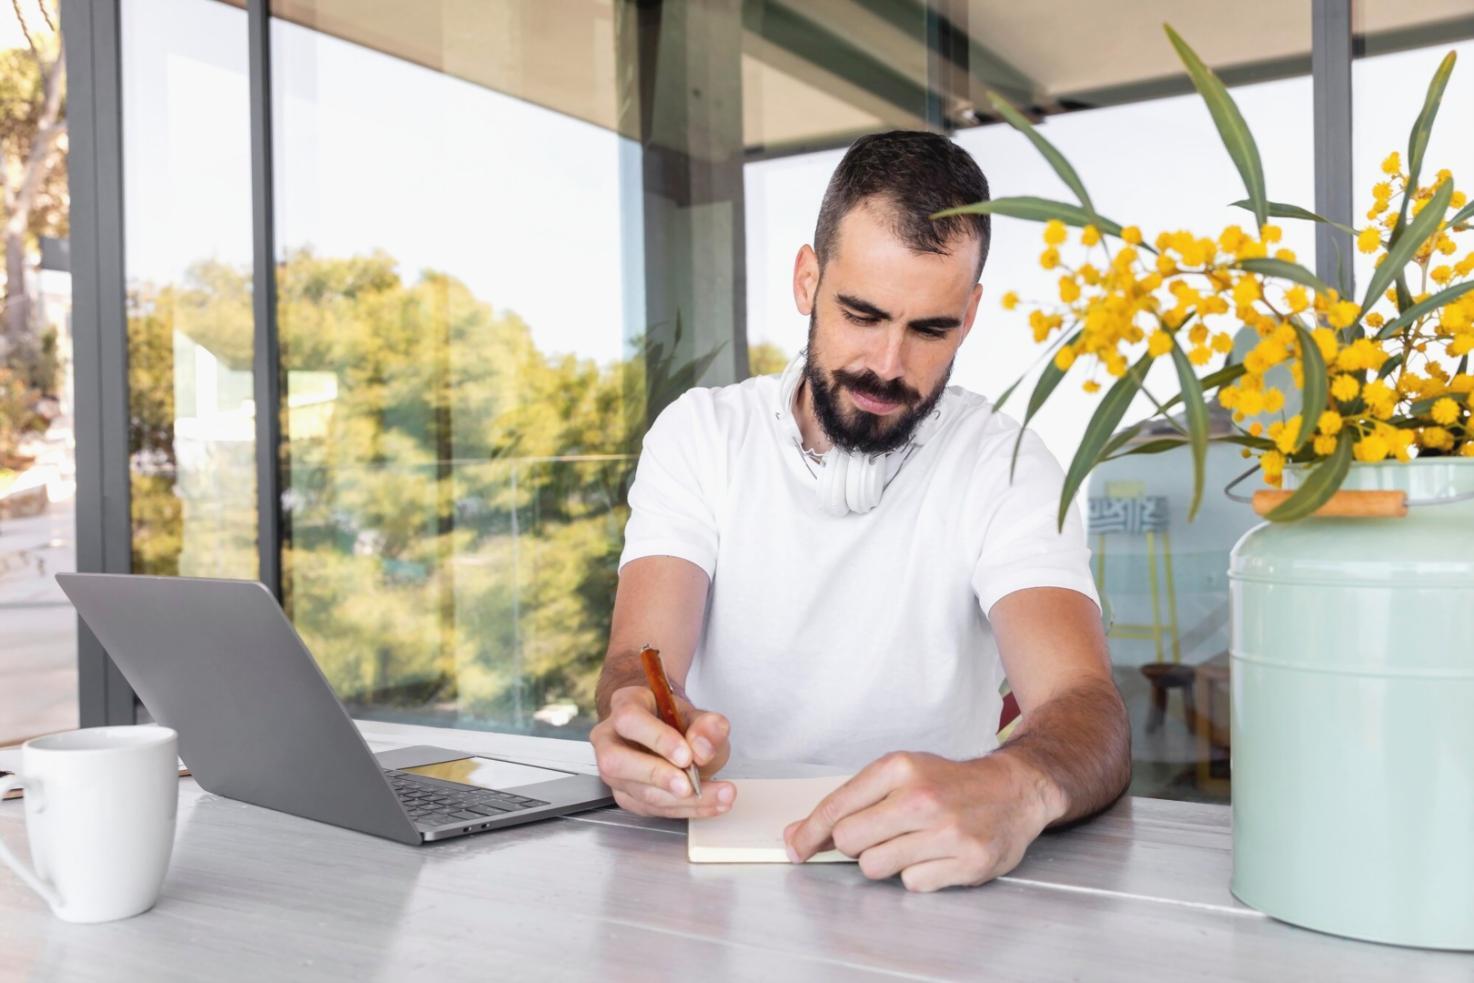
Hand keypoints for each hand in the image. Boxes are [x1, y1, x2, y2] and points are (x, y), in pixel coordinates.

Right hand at [590, 685, 735, 817]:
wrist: (671, 734)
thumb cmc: (677, 721)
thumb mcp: (699, 715)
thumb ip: (707, 726)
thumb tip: (702, 749)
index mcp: (625, 704)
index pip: (629, 720)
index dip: (657, 739)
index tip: (687, 756)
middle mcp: (609, 738)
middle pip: (616, 762)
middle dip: (657, 776)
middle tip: (690, 786)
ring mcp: (613, 771)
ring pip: (635, 791)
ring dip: (680, 800)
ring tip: (718, 796)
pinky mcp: (625, 795)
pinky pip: (649, 808)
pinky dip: (683, 809)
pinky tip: (710, 804)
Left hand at [782, 751, 1056, 891]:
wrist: (1014, 790)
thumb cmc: (950, 783)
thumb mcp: (902, 774)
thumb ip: (852, 801)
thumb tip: (798, 834)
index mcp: (900, 767)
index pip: (837, 807)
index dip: (809, 832)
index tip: (795, 847)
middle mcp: (922, 798)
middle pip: (850, 841)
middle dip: (854, 844)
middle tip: (878, 834)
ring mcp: (946, 832)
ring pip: (876, 867)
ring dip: (886, 861)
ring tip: (912, 842)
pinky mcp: (966, 861)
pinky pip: (911, 884)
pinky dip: (917, 874)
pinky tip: (936, 855)